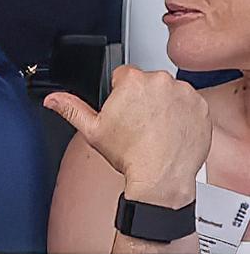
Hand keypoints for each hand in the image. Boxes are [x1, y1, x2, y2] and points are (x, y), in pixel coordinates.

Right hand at [45, 65, 211, 205]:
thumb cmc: (130, 155)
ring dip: (164, 104)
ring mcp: (185, 94)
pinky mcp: (202, 108)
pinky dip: (183, 114)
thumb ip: (70, 108)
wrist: (161, 178)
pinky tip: (172, 130)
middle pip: (148, 82)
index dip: (121, 93)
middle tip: (140, 122)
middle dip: (144, 97)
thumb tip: (52, 98)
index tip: (125, 111)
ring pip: (170, 91)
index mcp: (133, 80)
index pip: (124, 75)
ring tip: (156, 128)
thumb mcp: (92, 130)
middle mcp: (161, 81)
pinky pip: (190, 104)